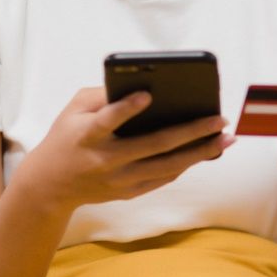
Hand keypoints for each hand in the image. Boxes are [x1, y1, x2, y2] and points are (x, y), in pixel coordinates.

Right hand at [15, 87, 233, 212]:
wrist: (51, 185)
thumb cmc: (66, 137)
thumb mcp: (73, 110)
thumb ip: (101, 96)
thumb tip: (139, 84)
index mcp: (87, 135)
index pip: (107, 121)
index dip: (125, 109)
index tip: (147, 94)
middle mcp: (105, 160)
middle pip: (153, 146)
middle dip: (190, 131)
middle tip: (219, 119)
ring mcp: (119, 180)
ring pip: (167, 166)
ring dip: (200, 152)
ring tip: (226, 138)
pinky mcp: (128, 192)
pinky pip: (164, 178)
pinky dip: (186, 164)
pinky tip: (205, 152)